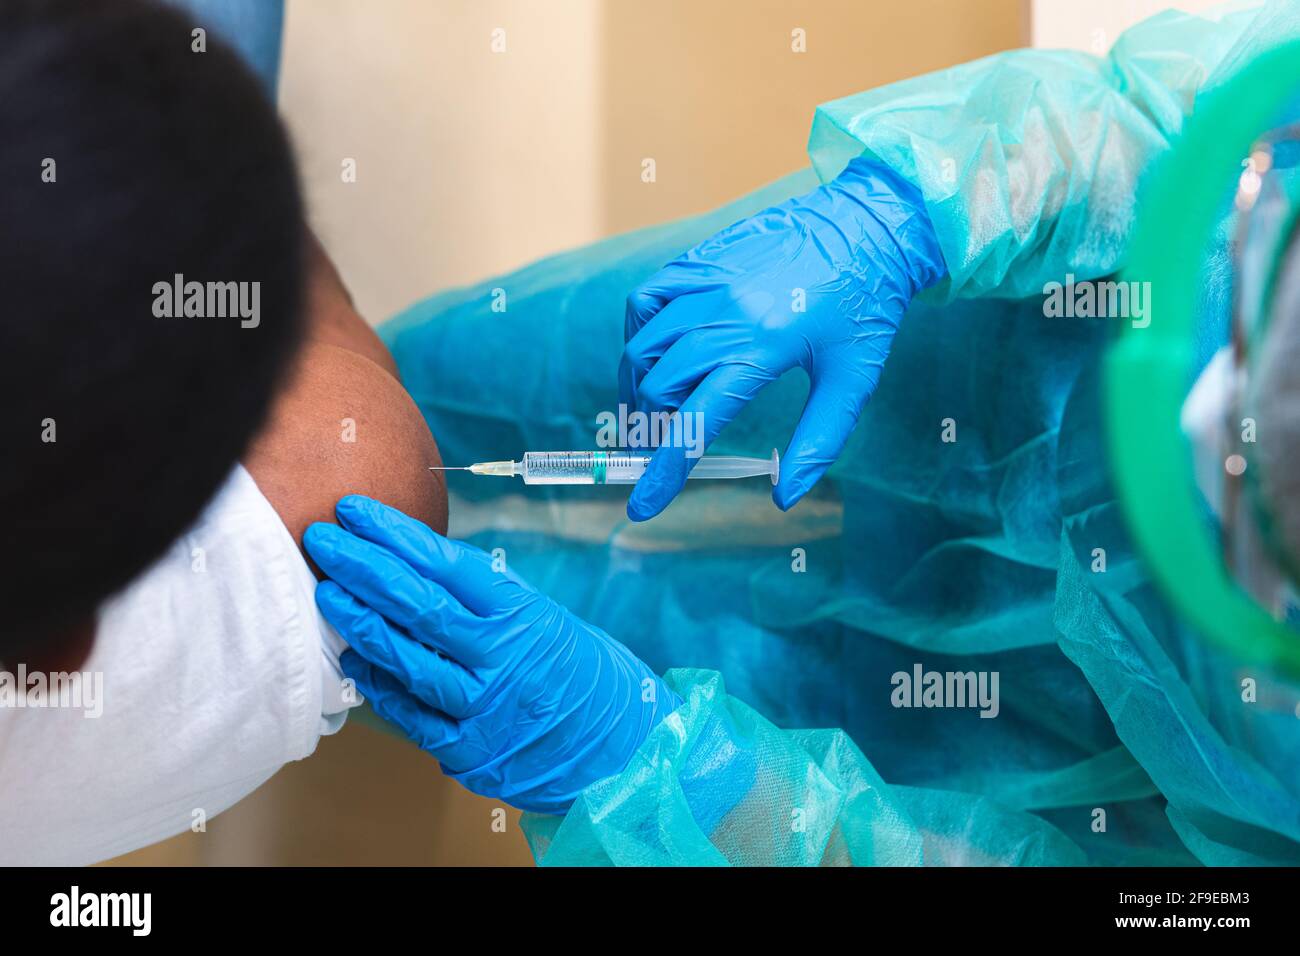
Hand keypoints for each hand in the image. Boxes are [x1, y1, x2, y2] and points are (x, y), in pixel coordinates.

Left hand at [304, 495, 680, 814]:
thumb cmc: (577, 673)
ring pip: (406, 659)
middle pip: (417, 606)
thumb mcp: (542, 618)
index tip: (355, 511)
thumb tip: (414, 565)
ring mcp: (483, 708)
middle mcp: (501, 658)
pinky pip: (411, 715)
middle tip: (322, 538)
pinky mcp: (470, 751)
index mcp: (522, 614)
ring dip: (359, 623)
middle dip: (362, 567)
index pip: (445, 564)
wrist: (622, 746)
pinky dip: (379, 686)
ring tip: (326, 592)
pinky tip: (353, 661)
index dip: (395, 535)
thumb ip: (483, 598)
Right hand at [619, 157, 945, 518]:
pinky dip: (639, 334)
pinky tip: (655, 355)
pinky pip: (647, 300)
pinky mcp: (701, 257)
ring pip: (644, 345)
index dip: (665, 470)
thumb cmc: (868, 307)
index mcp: (764, 346)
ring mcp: (708, 279)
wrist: (873, 225)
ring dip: (639, 389)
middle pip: (659, 386)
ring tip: (655, 413)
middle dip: (652, 430)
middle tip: (664, 450)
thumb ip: (817, 444)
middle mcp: (726, 311)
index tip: (642, 507)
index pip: (696, 421)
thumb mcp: (853, 383)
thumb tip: (784, 499)